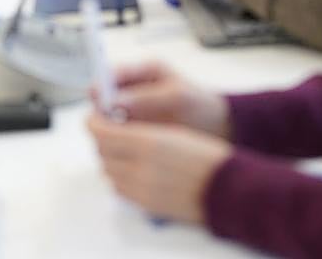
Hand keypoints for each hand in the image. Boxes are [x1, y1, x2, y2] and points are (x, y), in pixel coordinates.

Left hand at [88, 115, 231, 224]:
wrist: (227, 187)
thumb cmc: (206, 155)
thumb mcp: (173, 131)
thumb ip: (139, 129)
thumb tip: (113, 126)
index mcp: (148, 142)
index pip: (103, 131)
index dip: (94, 122)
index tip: (94, 116)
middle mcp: (141, 166)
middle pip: (102, 152)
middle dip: (102, 139)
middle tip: (108, 130)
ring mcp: (141, 189)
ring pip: (108, 171)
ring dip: (111, 158)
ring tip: (123, 149)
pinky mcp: (145, 205)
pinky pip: (120, 189)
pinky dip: (120, 177)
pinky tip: (132, 168)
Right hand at [103, 61, 230, 135]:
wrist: (218, 128)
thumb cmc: (202, 106)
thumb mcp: (177, 97)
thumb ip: (146, 97)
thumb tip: (114, 101)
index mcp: (143, 72)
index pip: (111, 75)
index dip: (101, 87)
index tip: (100, 101)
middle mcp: (133, 89)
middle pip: (103, 98)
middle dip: (102, 112)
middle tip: (109, 125)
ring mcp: (132, 110)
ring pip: (107, 118)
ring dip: (109, 129)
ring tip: (121, 139)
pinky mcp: (135, 129)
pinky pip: (118, 134)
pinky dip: (118, 141)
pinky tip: (126, 148)